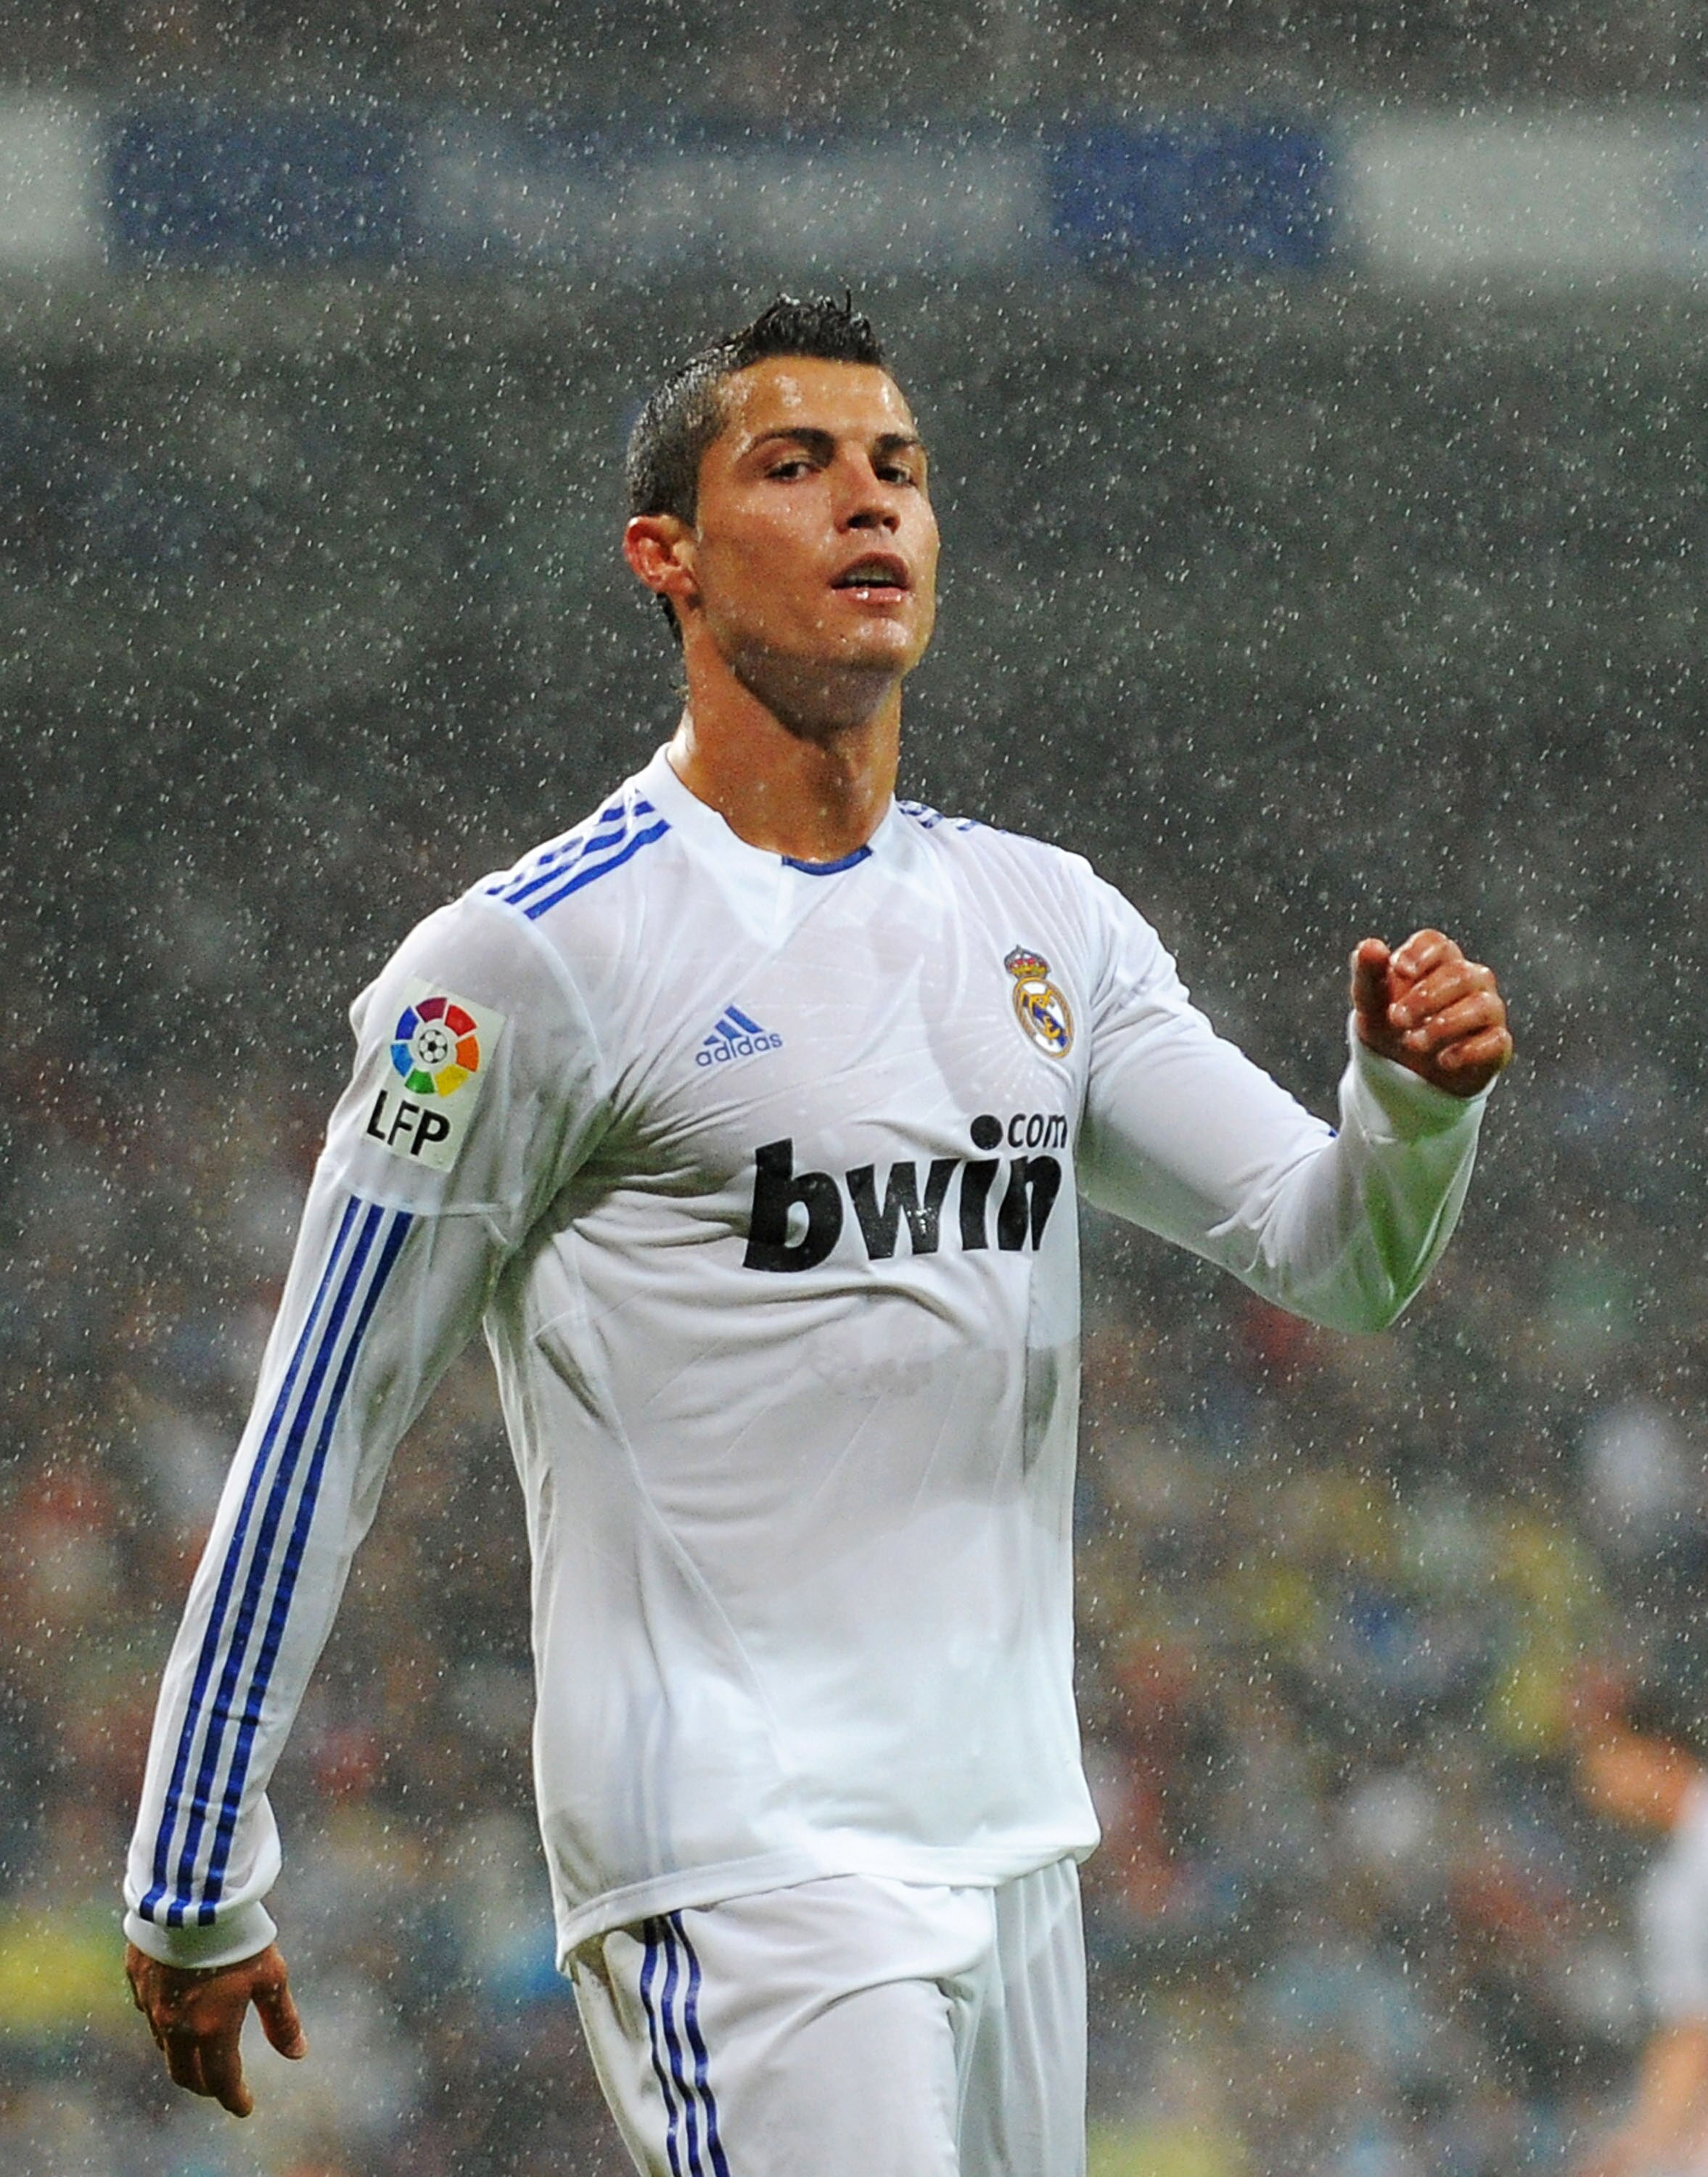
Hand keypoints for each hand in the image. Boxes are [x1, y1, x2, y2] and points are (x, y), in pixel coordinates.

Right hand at [126, 1940, 304, 2117]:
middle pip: (185, 2073)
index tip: (244, 2106)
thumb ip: (281, 2019)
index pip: (222, 2081)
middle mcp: (175, 2025)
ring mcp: (152, 2003)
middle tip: (221, 2086)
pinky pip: (149, 2012)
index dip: (234, 2098)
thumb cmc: (240, 1934)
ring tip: (201, 2051)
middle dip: (205, 2085)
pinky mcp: (138, 1978)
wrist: (193, 1894)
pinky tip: (177, 2011)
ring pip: (164, 2046)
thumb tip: (298, 2053)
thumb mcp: (271, 1975)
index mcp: (210, 2029)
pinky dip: (165, 2022)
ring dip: (183, 2056)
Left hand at [1351, 930, 1511, 1097]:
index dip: (1420, 953)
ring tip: (1413, 1043)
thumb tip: (1371, 945)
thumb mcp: (1370, 1002)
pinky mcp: (1497, 1044)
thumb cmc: (1391, 1025)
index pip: (1437, 944)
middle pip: (1459, 974)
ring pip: (1482, 1005)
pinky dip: (1469, 1051)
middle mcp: (1470, 979)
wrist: (1405, 1071)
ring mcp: (1487, 1010)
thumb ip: (1368, 973)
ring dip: (1445, 1024)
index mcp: (1438, 962)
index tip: (1400, 971)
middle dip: (1425, 997)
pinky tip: (1443, 1060)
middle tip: (1396, 1020)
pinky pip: (1497, 1040)